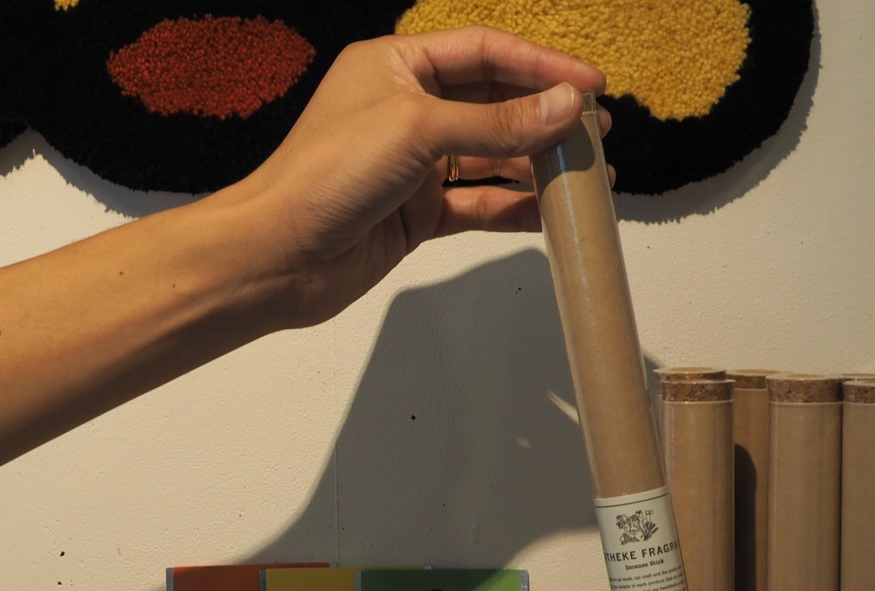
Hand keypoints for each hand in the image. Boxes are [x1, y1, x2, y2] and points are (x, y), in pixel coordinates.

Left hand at [232, 27, 607, 327]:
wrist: (278, 255)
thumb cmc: (326, 176)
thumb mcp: (419, 131)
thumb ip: (497, 123)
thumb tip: (564, 107)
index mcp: (395, 65)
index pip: (484, 52)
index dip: (540, 65)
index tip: (590, 85)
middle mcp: (405, 109)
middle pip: (493, 102)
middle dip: (545, 115)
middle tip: (596, 131)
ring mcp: (412, 164)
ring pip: (491, 157)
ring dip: (538, 164)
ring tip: (587, 173)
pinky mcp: (416, 214)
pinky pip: (478, 204)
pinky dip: (514, 207)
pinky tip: (550, 213)